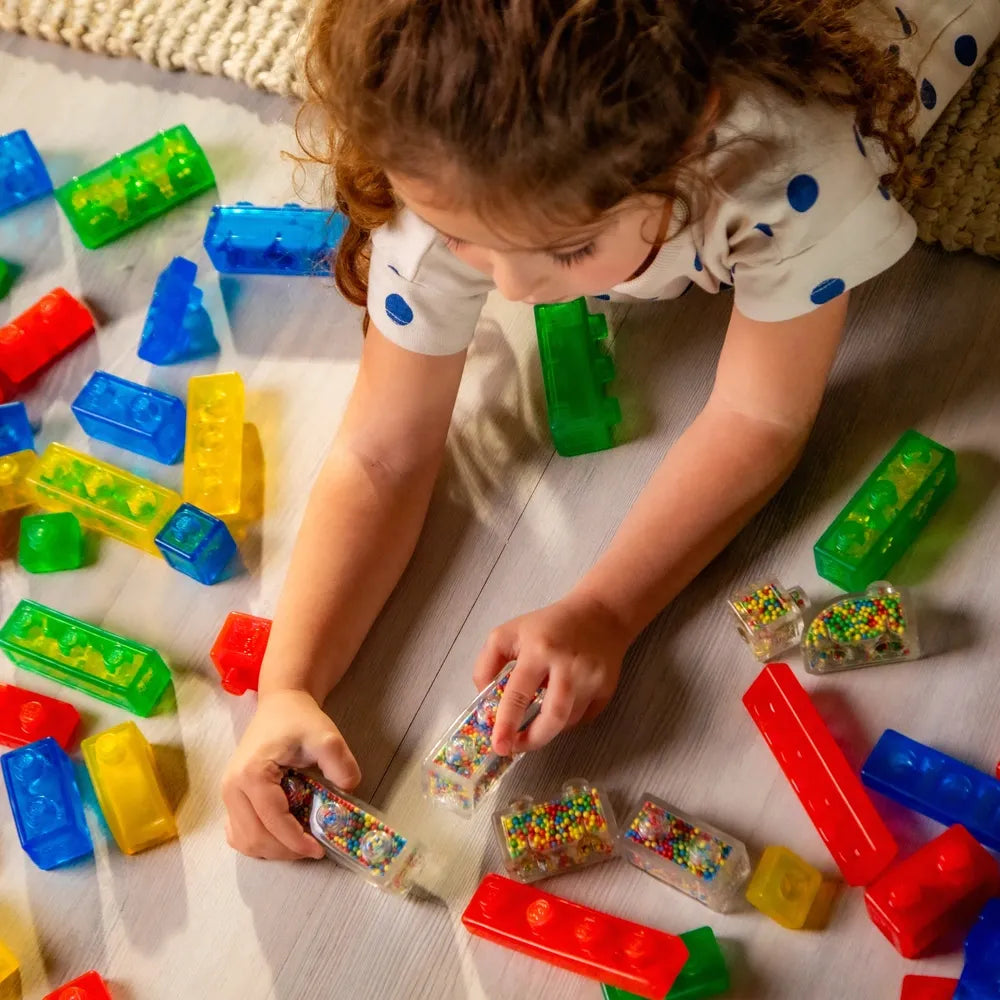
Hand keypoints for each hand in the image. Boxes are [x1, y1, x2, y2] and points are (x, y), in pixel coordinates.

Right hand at [222, 689, 360, 859]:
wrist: (281, 705)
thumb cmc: (301, 720)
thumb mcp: (327, 737)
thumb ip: (340, 764)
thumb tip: (348, 792)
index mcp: (252, 774)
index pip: (273, 821)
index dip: (296, 841)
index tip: (319, 850)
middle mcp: (232, 787)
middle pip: (255, 837)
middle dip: (286, 851)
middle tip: (313, 849)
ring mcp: (228, 794)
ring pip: (244, 841)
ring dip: (273, 850)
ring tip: (300, 842)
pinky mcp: (231, 797)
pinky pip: (239, 833)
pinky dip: (260, 842)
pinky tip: (282, 835)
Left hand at [472, 592, 631, 755]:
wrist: (599, 615)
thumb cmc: (548, 626)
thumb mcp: (508, 633)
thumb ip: (487, 665)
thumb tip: (485, 702)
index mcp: (539, 649)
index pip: (519, 693)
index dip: (507, 723)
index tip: (498, 745)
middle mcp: (569, 666)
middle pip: (553, 717)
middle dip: (532, 740)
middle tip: (515, 748)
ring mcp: (592, 678)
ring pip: (567, 721)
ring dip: (547, 728)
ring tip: (535, 720)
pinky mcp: (607, 689)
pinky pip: (583, 718)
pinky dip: (567, 720)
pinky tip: (558, 705)